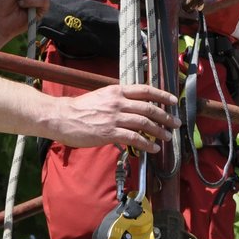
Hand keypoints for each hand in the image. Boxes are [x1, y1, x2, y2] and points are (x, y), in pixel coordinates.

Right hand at [52, 83, 177, 151]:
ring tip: (168, 136)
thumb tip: (134, 105)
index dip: (162, 95)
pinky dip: (147, 143)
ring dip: (160, 131)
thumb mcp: (102, 96)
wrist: (62, 117)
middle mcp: (118, 102)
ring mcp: (114, 117)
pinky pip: (134, 138)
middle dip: (166, 116)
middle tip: (176, 123)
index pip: (145, 90)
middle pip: (149, 108)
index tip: (174, 100)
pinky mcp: (109, 133)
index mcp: (117, 91)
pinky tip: (153, 148)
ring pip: (145, 123)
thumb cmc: (80, 108)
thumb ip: (118, 99)